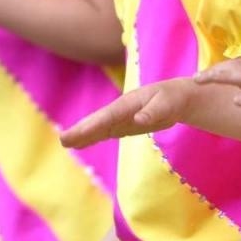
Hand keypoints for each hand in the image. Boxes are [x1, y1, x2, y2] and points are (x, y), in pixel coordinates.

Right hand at [60, 79, 193, 146]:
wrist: (177, 97)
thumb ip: (154, 111)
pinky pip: (105, 132)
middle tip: (62, 140)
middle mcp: (120, 110)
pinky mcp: (124, 125)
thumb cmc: (173, 98)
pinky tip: (81, 143)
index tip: (76, 133)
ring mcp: (120, 118)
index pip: (106, 117)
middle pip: (97, 122)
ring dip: (82, 135)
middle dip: (79, 130)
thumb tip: (139, 119)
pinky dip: (92, 137)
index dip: (90, 126)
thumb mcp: (168, 104)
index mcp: (128, 103)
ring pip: (98, 128)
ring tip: (66, 143)